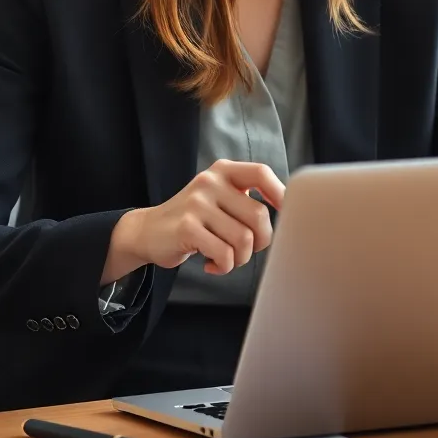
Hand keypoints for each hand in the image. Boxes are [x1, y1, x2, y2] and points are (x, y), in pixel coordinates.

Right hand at [102, 160, 284, 283]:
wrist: (148, 231)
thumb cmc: (195, 219)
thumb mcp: (219, 197)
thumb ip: (246, 199)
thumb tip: (289, 212)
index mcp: (223, 170)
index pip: (261, 173)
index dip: (279, 192)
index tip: (286, 212)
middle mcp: (210, 181)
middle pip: (258, 215)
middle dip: (261, 241)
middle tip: (246, 250)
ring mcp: (197, 203)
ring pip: (243, 239)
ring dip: (240, 258)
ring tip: (227, 258)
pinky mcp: (187, 227)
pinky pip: (224, 254)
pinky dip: (224, 266)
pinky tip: (212, 264)